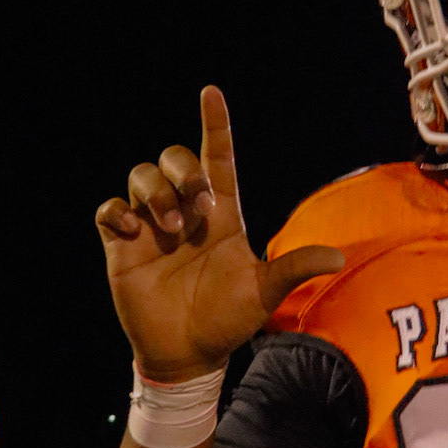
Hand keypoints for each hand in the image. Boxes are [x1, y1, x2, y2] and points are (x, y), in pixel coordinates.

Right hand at [96, 85, 343, 381]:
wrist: (188, 354)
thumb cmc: (227, 321)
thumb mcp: (263, 293)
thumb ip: (293, 268)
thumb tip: (339, 257)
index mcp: (221, 215)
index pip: (217, 158)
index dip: (215, 125)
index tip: (211, 94)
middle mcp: (185, 212)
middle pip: (174, 158)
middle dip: (183, 171)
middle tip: (196, 208)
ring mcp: (151, 227)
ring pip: (140, 175)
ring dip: (154, 192)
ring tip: (168, 227)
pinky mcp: (123, 246)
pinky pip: (109, 210)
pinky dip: (117, 212)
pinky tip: (132, 232)